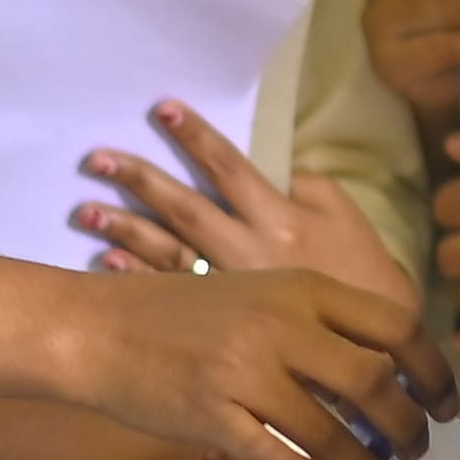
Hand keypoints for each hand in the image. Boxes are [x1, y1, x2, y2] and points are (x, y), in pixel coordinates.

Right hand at [48, 266, 445, 459]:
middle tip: (418, 451)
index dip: (433, 369)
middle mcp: (280, 325)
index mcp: (301, 287)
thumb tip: (382, 370)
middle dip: (409, 426)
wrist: (96, 328)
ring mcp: (244, 373)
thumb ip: (316, 323)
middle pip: (374, 382)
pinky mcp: (211, 417)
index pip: (395, 325)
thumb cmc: (182, 312)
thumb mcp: (258, 293)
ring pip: (331, 432)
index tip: (446, 403)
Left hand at [75, 103, 420, 310]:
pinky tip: (105, 261)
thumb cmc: (363, 274)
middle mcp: (247, 248)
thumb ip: (310, 189)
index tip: (163, 108)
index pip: (230, 166)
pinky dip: (137, 277)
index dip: (197, 137)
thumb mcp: (347, 219)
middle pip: (186, 208)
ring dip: (126, 229)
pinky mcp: (218, 321)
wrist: (374, 350)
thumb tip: (275, 169)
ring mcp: (227, 287)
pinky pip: (170, 294)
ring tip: (86, 210)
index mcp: (280, 217)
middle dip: (142, 181)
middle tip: (97, 158)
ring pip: (169, 251)